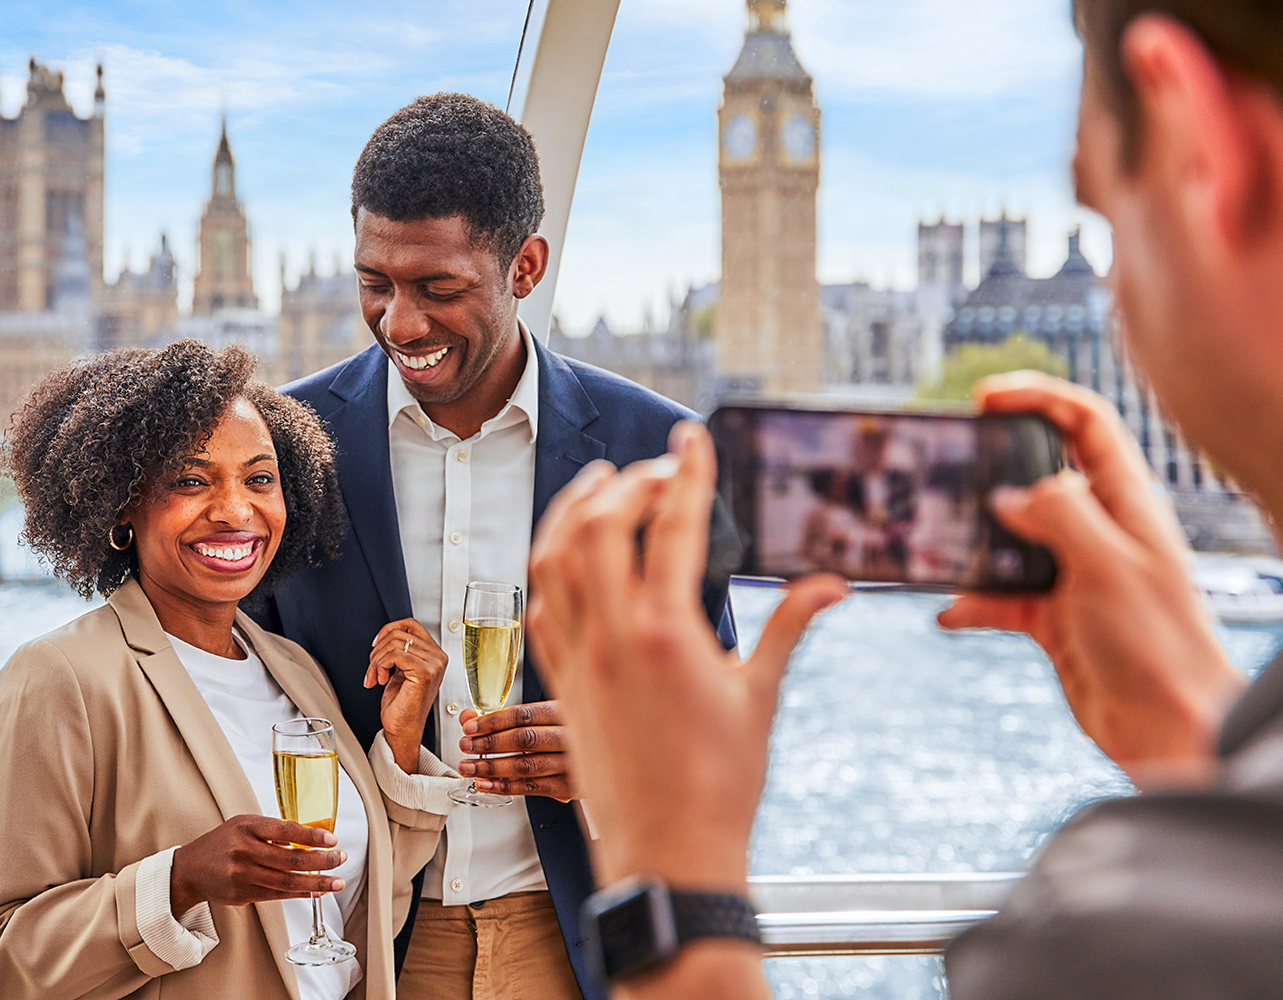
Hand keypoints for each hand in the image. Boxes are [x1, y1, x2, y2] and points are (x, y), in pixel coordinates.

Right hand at [169, 814, 346, 914]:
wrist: (190, 869)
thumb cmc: (222, 843)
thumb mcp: (244, 825)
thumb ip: (272, 830)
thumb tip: (309, 839)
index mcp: (247, 827)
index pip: (285, 830)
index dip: (311, 836)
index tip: (332, 840)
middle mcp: (244, 850)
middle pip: (290, 859)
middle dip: (321, 861)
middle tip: (340, 859)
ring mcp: (243, 875)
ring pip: (287, 881)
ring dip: (316, 883)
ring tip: (336, 882)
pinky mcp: (243, 895)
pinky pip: (278, 895)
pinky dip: (300, 894)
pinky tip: (316, 891)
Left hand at [366, 618, 446, 772]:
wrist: (402, 730)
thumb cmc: (401, 705)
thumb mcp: (401, 670)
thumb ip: (401, 650)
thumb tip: (386, 634)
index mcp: (435, 655)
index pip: (411, 624)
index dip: (388, 630)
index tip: (376, 645)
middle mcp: (438, 658)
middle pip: (399, 632)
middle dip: (377, 650)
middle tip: (373, 669)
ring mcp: (434, 664)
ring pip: (394, 643)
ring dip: (376, 661)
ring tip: (375, 676)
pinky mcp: (424, 672)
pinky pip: (394, 655)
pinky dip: (380, 666)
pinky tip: (381, 680)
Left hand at [458, 701, 574, 800]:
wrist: (604, 757)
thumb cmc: (566, 734)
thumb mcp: (540, 718)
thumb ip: (503, 718)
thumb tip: (468, 717)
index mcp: (562, 712)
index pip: (523, 715)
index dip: (493, 721)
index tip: (470, 727)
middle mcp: (569, 736)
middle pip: (524, 740)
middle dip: (489, 744)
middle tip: (466, 746)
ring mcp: (571, 763)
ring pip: (526, 766)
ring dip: (492, 767)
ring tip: (469, 767)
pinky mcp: (569, 787)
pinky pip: (532, 787)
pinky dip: (504, 786)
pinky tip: (485, 783)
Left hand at [526, 420, 845, 888]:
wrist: (667, 852)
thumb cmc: (722, 783)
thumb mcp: (761, 696)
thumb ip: (790, 628)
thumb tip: (832, 584)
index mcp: (667, 632)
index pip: (670, 526)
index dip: (684, 473)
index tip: (692, 438)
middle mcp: (611, 635)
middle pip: (597, 525)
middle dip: (626, 483)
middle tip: (658, 471)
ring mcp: (577, 657)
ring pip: (552, 558)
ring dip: (572, 511)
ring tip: (601, 486)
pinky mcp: (560, 681)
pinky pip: (540, 605)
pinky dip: (549, 565)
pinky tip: (568, 553)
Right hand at [939, 372, 1246, 784]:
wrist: (1169, 728)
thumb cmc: (1158, 642)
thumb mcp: (1106, 563)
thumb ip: (1056, 514)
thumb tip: (1008, 495)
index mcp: (1125, 502)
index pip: (1085, 423)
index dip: (1038, 397)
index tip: (985, 396)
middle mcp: (1099, 530)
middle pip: (1039, 473)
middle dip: (993, 466)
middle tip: (949, 464)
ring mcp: (1073, 573)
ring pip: (1010, 538)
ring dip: (973, 543)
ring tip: (937, 541)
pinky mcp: (1052, 617)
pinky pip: (999, 598)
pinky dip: (971, 603)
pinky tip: (948, 613)